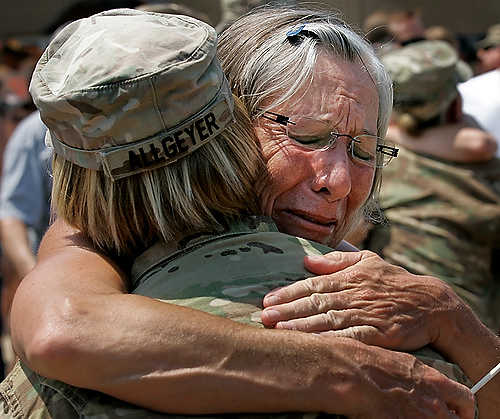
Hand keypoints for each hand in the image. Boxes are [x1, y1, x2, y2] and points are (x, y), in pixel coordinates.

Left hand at [261, 250, 461, 350]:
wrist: (433, 304)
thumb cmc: (396, 282)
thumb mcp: (369, 262)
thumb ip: (338, 261)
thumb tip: (307, 259)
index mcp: (350, 278)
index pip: (313, 284)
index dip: (288, 293)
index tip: (267, 300)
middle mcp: (354, 295)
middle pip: (316, 302)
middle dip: (287, 310)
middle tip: (264, 316)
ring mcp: (367, 314)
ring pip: (329, 320)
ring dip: (302, 326)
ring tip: (279, 330)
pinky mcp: (380, 334)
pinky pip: (352, 338)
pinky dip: (331, 342)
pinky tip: (313, 346)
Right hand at [323, 337, 474, 418]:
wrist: (346, 370)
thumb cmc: (364, 360)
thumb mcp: (396, 360)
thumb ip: (413, 375)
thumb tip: (415, 384)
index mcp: (432, 379)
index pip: (466, 399)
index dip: (465, 410)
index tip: (457, 413)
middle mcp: (431, 402)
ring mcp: (418, 417)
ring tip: (411, 417)